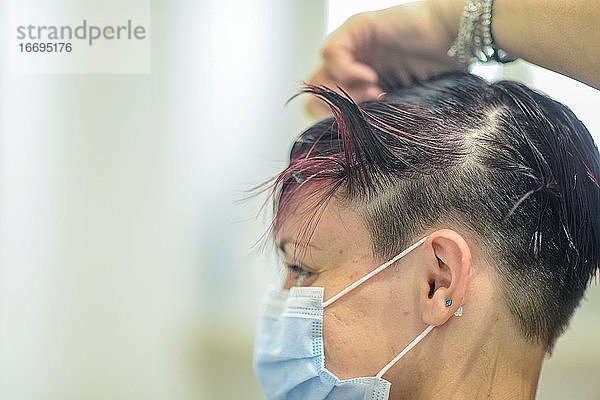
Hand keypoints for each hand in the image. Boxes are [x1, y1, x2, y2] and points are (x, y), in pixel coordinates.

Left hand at [306, 0, 463, 119]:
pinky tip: (371, 78)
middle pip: (316, 93)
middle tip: (365, 113)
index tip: (357, 131)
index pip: (323, 107)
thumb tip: (360, 154)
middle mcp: (350, 65)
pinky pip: (331, 53)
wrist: (458, 39)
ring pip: (318, 76)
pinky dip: (346, 70)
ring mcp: (351, 46)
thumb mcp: (403, 106)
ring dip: (343, 92)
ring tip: (374, 95)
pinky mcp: (356, 28)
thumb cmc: (439, 72)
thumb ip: (379, 122)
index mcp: (357, 85)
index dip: (334, 122)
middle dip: (337, 109)